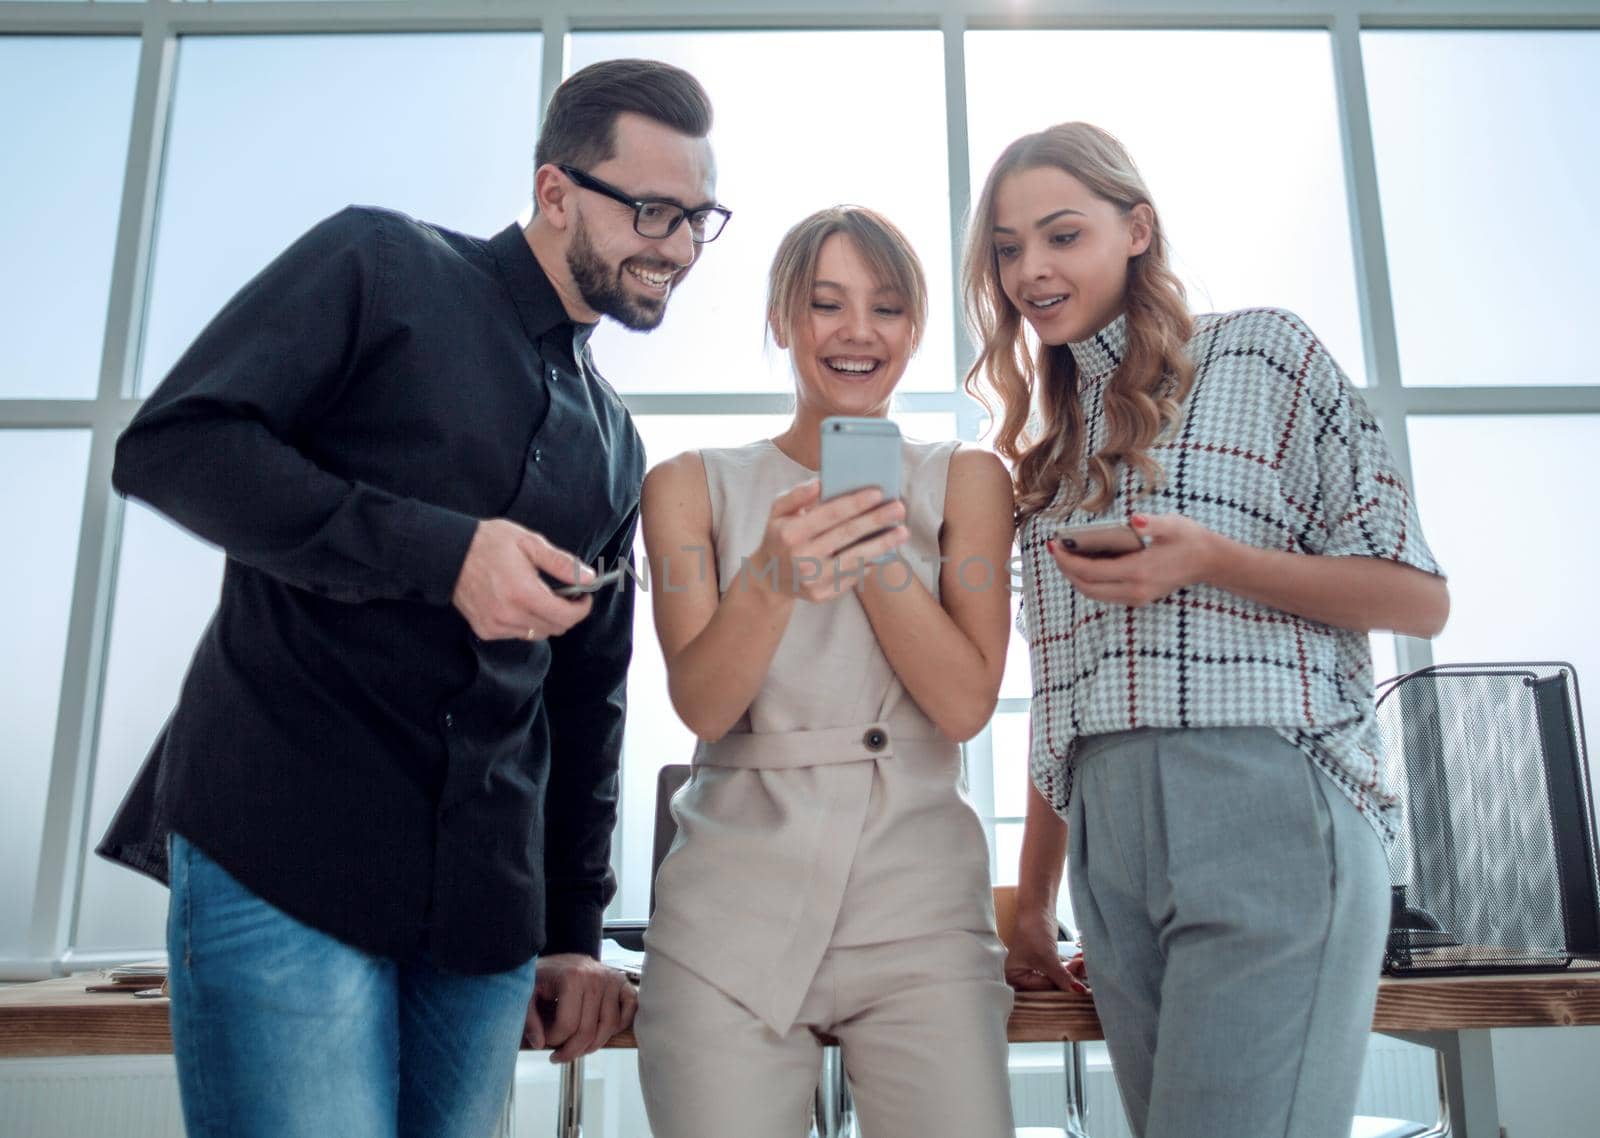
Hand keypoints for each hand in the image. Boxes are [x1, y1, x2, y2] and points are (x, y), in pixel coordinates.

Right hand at [452, 519, 594, 639]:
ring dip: (546, 619)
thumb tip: (590, 578)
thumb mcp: (530, 543)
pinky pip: (518, 634)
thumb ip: (562, 563)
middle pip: (555, 628)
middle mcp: (510, 615)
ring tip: (539, 596)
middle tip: (565, 594)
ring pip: (537, 634)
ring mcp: (496, 626)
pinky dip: (526, 623)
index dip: (581, 609)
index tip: (584, 597)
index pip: (566, 617)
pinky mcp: (485, 630)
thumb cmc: (489, 543)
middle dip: (566, 613)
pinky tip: (519, 603)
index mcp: (524, 593)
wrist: (448, 553)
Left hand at [522, 953, 637, 1062]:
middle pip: (588, 1030)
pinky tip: (600, 1032)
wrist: (562, 960)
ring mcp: (612, 980)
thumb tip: (539, 1044)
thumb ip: (528, 1018)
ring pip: (609, 1027)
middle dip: (571, 1051)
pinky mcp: (624, 984)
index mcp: (572, 977)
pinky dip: (618, 1027)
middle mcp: (596, 977)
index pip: (567, 1025)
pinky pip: (629, 1012)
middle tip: (559, 1056)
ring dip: (593, 1045)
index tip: (545, 1043)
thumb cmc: (545, 977)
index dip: (554, 1042)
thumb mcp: (527, 993)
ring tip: (577, 1048)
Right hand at [743, 480, 908, 602]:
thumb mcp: (777, 512)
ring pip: (855, 559)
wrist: (768, 578)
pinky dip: (871, 564)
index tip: (879, 492)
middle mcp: (802, 558)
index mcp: (790, 534)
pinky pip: (852, 577)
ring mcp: (813, 579)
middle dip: (876, 520)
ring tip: (903, 532)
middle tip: (899, 508)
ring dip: (882, 544)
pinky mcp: (822, 595)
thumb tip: (821, 483)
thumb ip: (797, 495)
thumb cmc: (779, 536)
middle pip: (847, 535)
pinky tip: (886, 551)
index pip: (829, 515)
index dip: (855, 503)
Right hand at [1005, 907, 1090, 993]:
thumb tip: (1077, 991)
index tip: (1077, 985)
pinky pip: (1058, 969)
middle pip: (1048, 985)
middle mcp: (1020, 975)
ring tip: (1082, 962)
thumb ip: (1062, 977)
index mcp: (1013, 977)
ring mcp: (1032, 968)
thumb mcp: (1048, 957)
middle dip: (1067, 977)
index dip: (1059, 986)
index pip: (1040, 990)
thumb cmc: (1032, 930)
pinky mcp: (1043, 961)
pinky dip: (1068, 966)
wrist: (1037, 908)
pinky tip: (1078, 960)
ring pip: (1056, 977)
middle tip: (1081, 968)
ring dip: (1071, 971)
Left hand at [1047, 513, 1224, 606]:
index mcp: (1139, 571)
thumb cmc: (1189, 539)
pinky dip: (1089, 580)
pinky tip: (1085, 562)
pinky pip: (1104, 593)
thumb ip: (1152, 523)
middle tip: (1055, 549)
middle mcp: (1135, 590)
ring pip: (1094, 594)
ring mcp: (1137, 597)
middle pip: (1087, 587)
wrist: (1209, 561)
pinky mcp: (1138, 598)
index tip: (1055, 546)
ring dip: (1076, 577)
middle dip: (1066, 570)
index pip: (1092, 572)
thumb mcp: (1173, 524)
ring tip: (1065, 555)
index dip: (1069, 561)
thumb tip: (1134, 520)